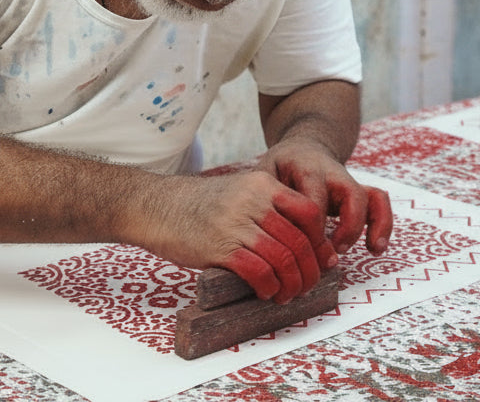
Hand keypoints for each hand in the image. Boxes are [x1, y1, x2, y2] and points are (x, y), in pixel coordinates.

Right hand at [135, 172, 336, 303]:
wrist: (157, 206)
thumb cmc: (199, 204)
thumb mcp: (238, 191)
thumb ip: (267, 207)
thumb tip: (301, 241)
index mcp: (262, 185)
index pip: (309, 212)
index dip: (321, 240)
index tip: (322, 259)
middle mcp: (254, 201)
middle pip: (300, 241)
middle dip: (310, 270)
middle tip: (308, 285)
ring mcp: (237, 224)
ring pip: (284, 259)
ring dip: (292, 284)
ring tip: (287, 294)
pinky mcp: (220, 248)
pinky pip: (259, 272)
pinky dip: (269, 287)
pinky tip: (266, 292)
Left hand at [258, 138, 393, 256]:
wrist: (301, 147)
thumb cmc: (279, 168)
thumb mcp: (265, 176)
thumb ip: (267, 200)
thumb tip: (266, 238)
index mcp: (306, 168)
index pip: (315, 200)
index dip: (313, 229)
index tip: (305, 250)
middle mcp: (333, 172)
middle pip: (351, 195)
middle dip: (348, 227)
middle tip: (334, 251)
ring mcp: (349, 180)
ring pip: (371, 197)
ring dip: (373, 225)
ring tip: (371, 249)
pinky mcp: (359, 190)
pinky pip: (379, 202)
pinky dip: (383, 224)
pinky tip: (375, 247)